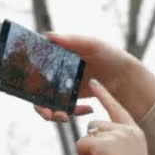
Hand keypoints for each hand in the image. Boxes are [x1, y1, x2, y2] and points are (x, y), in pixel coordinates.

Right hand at [34, 33, 154, 122]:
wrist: (127, 76)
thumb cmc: (110, 55)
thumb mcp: (93, 44)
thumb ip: (72, 40)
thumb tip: (48, 36)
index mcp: (55, 56)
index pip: (32, 69)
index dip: (27, 82)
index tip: (31, 93)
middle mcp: (55, 72)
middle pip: (37, 92)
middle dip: (40, 106)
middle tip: (50, 115)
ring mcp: (64, 87)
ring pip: (50, 104)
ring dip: (53, 113)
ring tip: (65, 117)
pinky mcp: (74, 99)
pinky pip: (66, 109)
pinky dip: (73, 112)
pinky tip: (89, 109)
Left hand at [76, 79, 150, 154]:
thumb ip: (119, 143)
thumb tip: (95, 134)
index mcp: (137, 133)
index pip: (118, 109)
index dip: (105, 96)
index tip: (95, 83)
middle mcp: (128, 130)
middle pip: (96, 125)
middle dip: (93, 143)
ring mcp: (116, 135)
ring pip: (87, 135)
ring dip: (89, 152)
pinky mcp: (102, 143)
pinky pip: (81, 145)